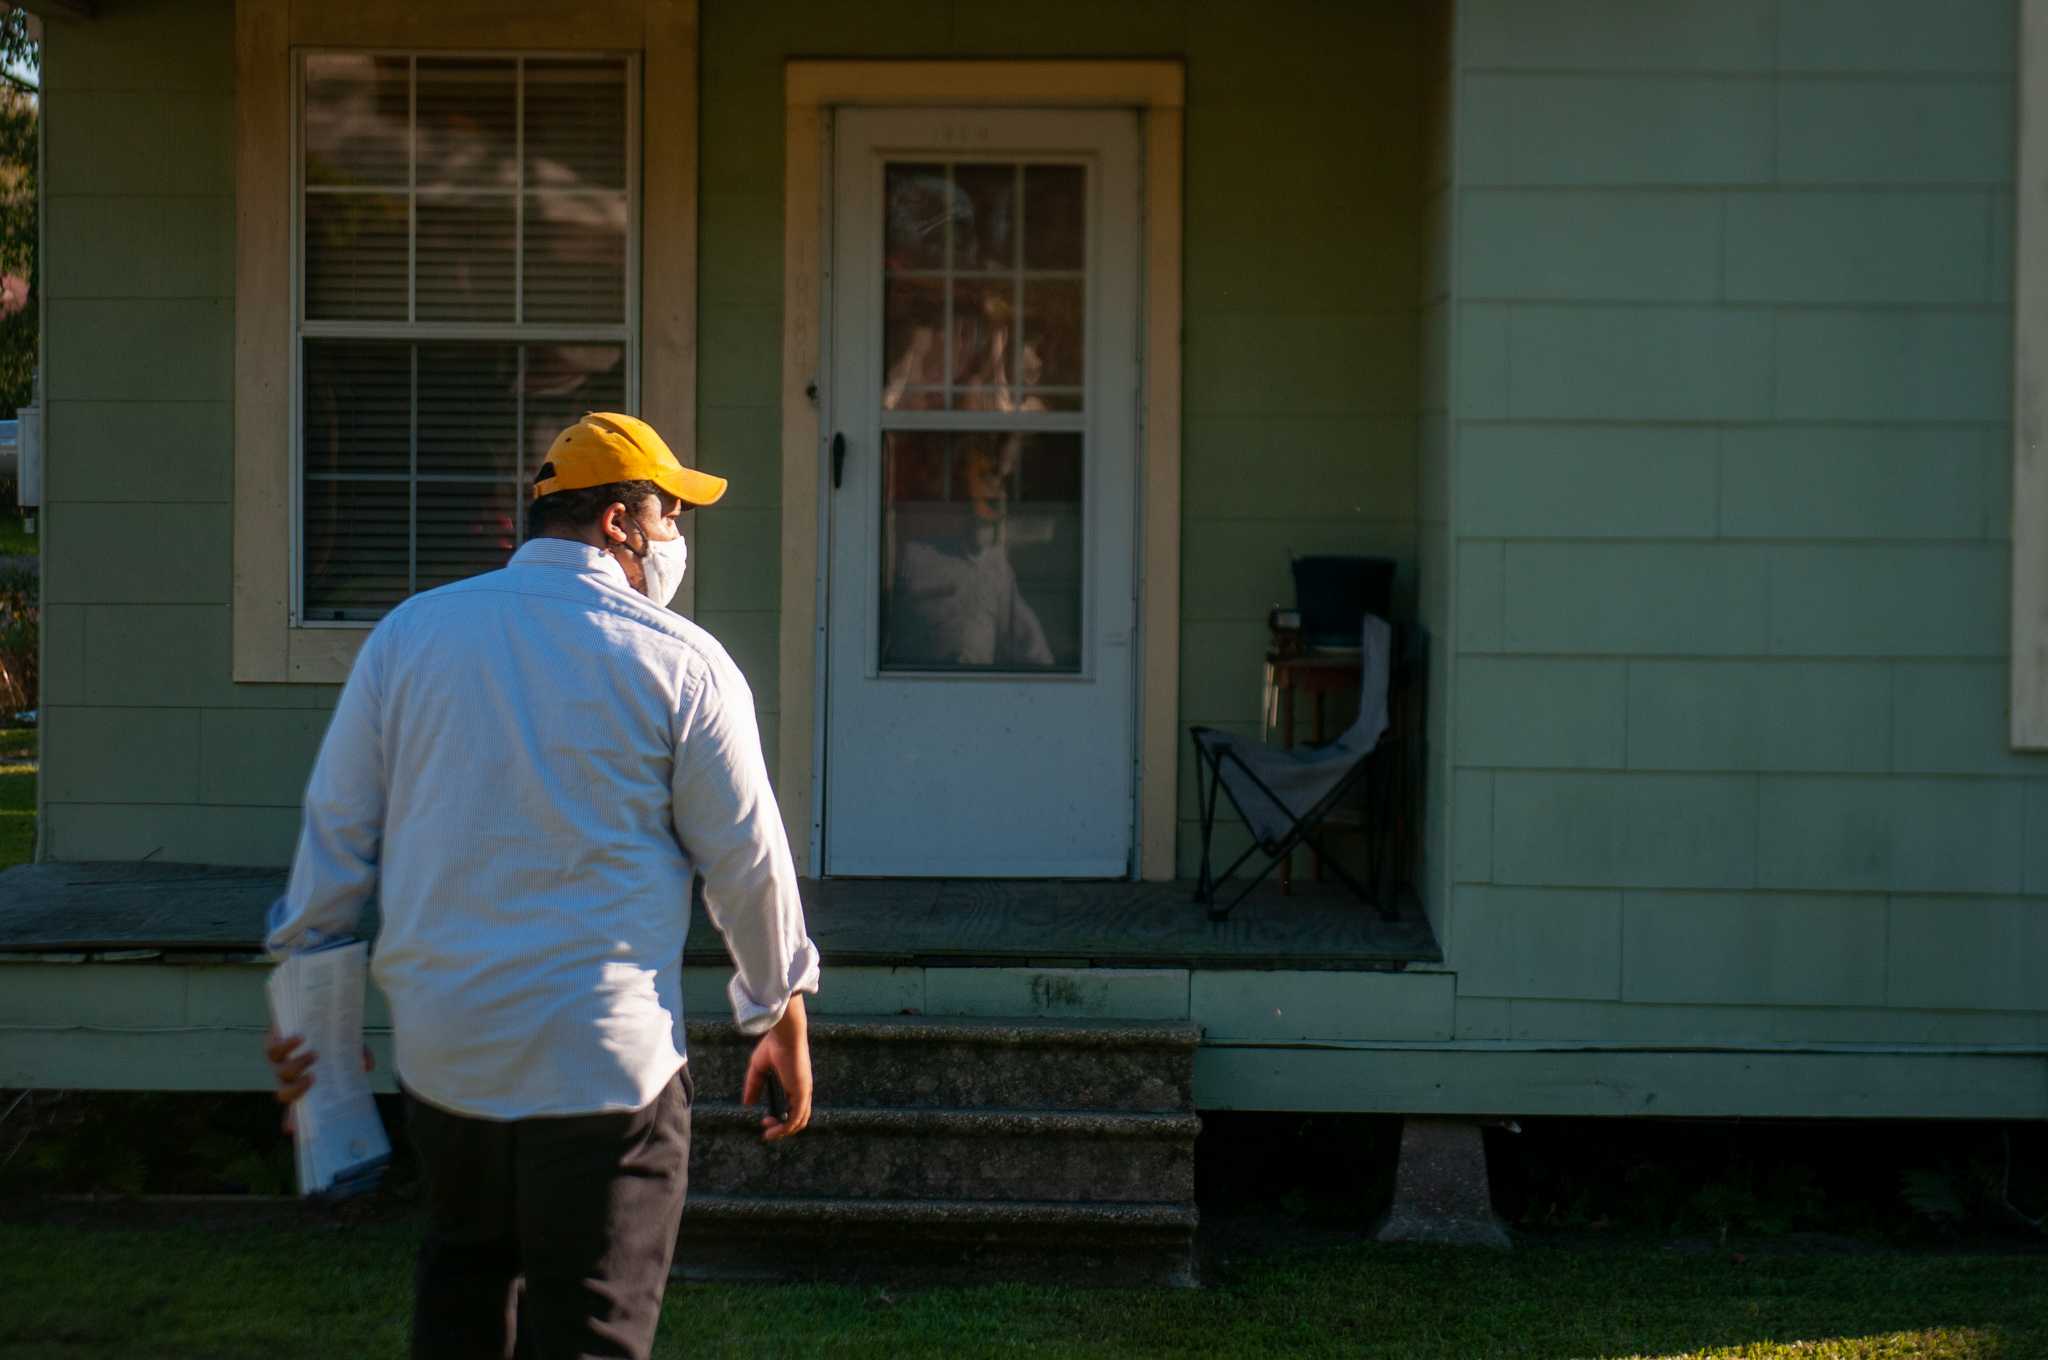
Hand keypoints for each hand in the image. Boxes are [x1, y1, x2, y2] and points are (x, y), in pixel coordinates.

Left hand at [264, 1027, 373, 1133]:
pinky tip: (300, 1038)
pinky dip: (286, 1046)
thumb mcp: (347, 1049)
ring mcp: (279, 1062)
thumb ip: (357, 1058)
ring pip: (281, 1073)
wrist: (310, 1012)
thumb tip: (367, 1066)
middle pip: (284, 1093)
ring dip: (297, 1066)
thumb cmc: (329, 1036)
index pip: (295, 1107)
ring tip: (314, 1053)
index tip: (294, 1129)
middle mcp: (288, 1078)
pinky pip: (273, 1050)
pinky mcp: (272, 1043)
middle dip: (298, 1089)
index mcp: (302, 1085)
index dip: (292, 1119)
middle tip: (314, 1078)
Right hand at [741, 993, 812, 1142]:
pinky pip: (796, 1118)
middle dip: (781, 1128)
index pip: (795, 1107)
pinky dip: (784, 1128)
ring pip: (799, 1121)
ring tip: (769, 1133)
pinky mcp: (801, 1093)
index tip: (765, 1119)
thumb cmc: (773, 1046)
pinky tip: (772, 1130)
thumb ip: (753, 1086)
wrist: (785, 1034)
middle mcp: (802, 1089)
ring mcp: (804, 1092)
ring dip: (783, 1131)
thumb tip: (747, 1104)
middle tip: (765, 1126)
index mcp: (796, 1083)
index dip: (782, 1118)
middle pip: (799, 1118)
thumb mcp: (758, 1069)